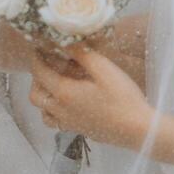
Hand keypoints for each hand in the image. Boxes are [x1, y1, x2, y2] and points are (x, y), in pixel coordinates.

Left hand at [28, 46, 152, 150]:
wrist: (138, 130)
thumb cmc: (122, 97)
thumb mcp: (104, 69)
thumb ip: (81, 54)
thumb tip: (64, 42)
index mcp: (64, 93)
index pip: (39, 73)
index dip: (36, 59)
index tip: (39, 48)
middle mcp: (61, 110)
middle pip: (35, 96)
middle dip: (37, 79)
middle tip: (48, 66)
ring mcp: (69, 124)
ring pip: (44, 112)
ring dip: (44, 98)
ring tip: (56, 86)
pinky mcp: (79, 131)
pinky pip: (57, 122)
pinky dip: (54, 112)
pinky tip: (69, 104)